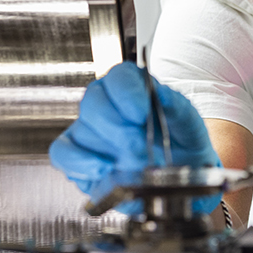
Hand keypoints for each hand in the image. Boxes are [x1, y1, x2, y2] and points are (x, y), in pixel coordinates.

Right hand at [50, 62, 222, 213]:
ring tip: (134, 164)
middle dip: (117, 126)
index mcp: (132, 89)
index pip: (119, 76)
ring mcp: (89, 133)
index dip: (126, 92)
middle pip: (94, 101)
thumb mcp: (189, 123)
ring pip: (80, 129)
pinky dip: (80, 162)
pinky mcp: (78, 159)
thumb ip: (177, 106)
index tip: (141, 113)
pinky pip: (63, 154)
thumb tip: (162, 94)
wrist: (181, 175)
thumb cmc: (182, 143)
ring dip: (107, 148)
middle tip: (140, 146)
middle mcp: (106, 106)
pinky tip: (104, 170)